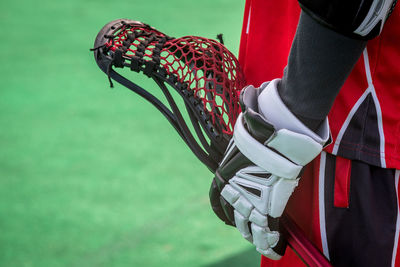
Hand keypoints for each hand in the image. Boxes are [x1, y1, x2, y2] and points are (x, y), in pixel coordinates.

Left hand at [209, 79, 329, 259]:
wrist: (274, 130)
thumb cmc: (258, 127)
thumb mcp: (244, 132)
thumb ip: (243, 134)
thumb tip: (247, 103)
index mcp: (224, 174)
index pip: (217, 200)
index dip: (223, 210)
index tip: (227, 217)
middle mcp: (233, 189)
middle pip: (234, 214)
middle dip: (241, 224)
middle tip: (246, 232)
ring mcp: (251, 197)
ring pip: (249, 224)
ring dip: (255, 235)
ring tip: (261, 242)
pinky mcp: (269, 204)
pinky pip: (267, 228)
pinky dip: (271, 240)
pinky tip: (275, 247)